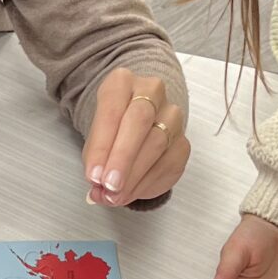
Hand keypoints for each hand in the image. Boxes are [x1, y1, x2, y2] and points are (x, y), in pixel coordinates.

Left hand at [84, 70, 189, 207]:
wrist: (132, 127)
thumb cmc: (111, 129)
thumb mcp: (95, 138)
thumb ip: (96, 160)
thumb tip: (99, 188)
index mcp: (122, 82)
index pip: (112, 111)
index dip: (102, 146)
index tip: (94, 174)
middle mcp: (151, 92)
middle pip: (139, 121)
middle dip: (122, 158)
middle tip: (109, 185)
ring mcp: (171, 116)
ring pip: (157, 143)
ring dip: (134, 175)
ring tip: (115, 195)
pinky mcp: (183, 142)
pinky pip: (169, 163)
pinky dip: (147, 182)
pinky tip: (131, 192)